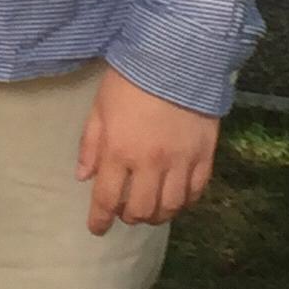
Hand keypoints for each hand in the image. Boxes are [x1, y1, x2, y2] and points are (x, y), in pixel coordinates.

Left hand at [76, 65, 218, 234]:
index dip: (100, 219)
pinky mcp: (205, 157)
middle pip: (141, 210)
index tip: (96, 229)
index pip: (107, 198)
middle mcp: (151, 164)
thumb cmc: (129, 79)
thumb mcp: (100, 107)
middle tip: (125, 212)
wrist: (175, 59)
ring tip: (150, 210)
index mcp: (120, 151)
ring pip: (170, 207)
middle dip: (129, 217)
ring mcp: (181, 163)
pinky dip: (184, 202)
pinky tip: (176, 199)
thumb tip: (84, 176)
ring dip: (157, 215)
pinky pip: (196, 193)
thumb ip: (91, 144)